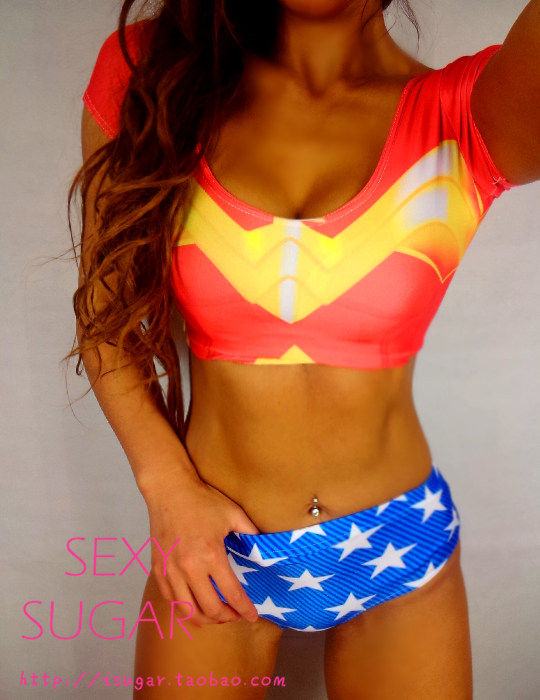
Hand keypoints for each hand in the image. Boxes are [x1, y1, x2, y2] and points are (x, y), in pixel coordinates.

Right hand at [143, 469, 260, 625]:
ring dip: (205, 619)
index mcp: (211, 554)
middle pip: (211, 609)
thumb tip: (265, 547)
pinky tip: (195, 606)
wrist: (169, 491)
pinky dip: (184, 609)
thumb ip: (251, 533)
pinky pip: (171, 600)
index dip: (245, 609)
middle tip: (236, 616)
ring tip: (216, 616)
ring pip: (187, 611)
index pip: (232, 593)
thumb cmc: (202, 500)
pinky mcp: (158, 570)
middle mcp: (189, 568)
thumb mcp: (233, 514)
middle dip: (227, 617)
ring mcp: (171, 571)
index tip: (252, 616)